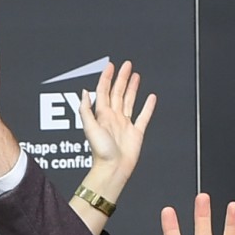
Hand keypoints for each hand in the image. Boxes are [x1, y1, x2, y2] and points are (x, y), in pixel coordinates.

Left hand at [75, 60, 154, 210]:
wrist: (113, 169)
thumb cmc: (101, 152)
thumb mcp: (89, 128)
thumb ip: (86, 110)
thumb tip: (84, 92)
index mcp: (103, 115)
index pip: (104, 91)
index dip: (107, 78)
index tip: (111, 66)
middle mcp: (114, 118)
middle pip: (118, 93)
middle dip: (122, 78)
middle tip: (126, 65)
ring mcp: (125, 124)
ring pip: (130, 101)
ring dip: (132, 88)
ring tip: (136, 76)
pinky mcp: (136, 132)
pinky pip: (143, 116)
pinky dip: (148, 107)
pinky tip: (151, 98)